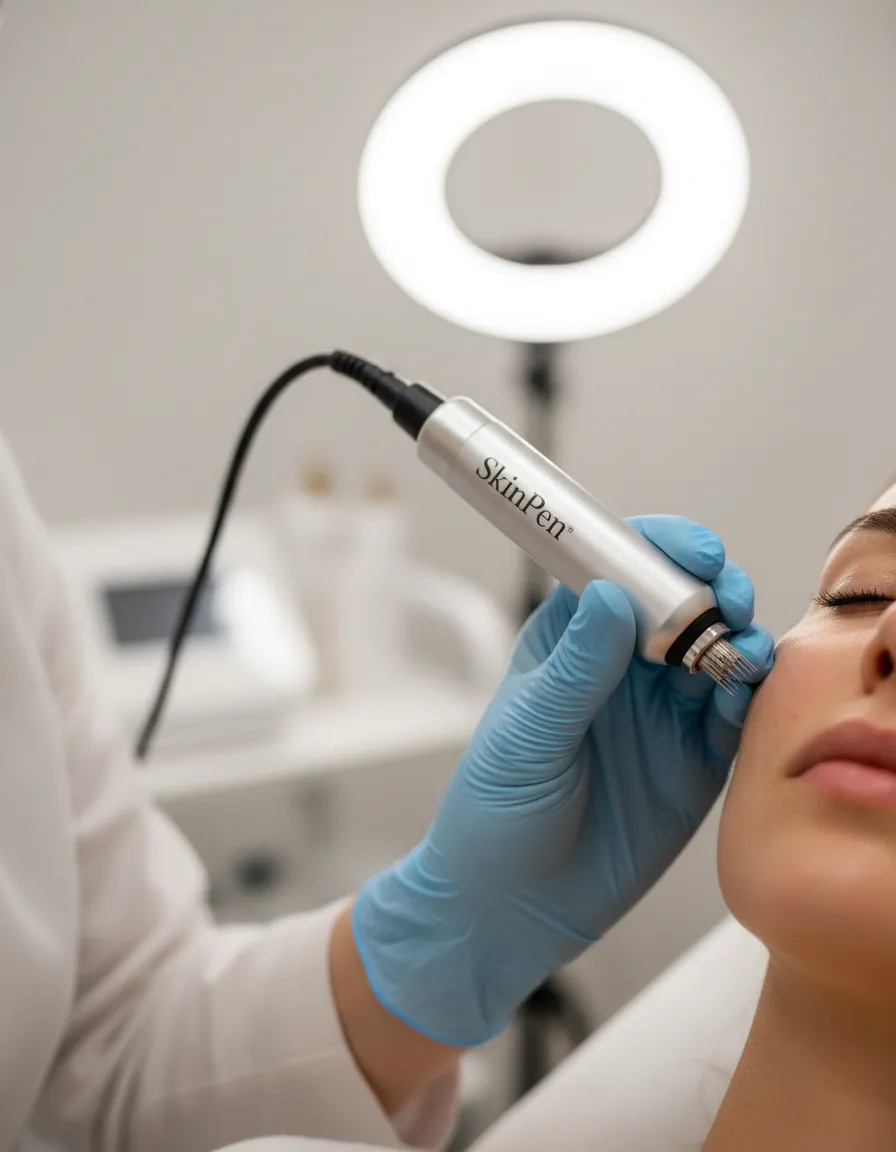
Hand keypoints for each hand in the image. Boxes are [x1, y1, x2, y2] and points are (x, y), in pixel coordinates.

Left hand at [352, 515, 773, 1046]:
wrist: (510, 908)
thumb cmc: (494, 813)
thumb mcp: (526, 737)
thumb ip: (575, 671)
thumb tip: (608, 595)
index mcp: (570, 642)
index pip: (618, 568)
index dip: (659, 549)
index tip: (692, 554)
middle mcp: (621, 667)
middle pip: (681, 600)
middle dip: (713, 588)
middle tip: (726, 601)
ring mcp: (660, 712)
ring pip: (718, 651)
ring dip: (741, 641)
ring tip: (741, 656)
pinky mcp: (692, 761)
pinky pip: (735, 716)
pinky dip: (750, 700)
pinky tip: (743, 701)